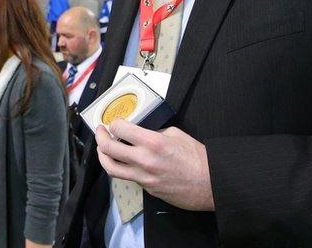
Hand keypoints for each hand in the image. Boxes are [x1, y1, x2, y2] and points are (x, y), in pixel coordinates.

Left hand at [95, 120, 213, 210]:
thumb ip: (154, 132)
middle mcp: (144, 160)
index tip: (114, 122)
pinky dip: (122, 167)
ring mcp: (143, 177)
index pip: (120, 128)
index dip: (114, 123)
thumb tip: (139, 134)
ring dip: (102, 156)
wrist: (210, 184)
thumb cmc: (197, 158)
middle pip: (108, 148)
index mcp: (152, 142)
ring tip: (102, 148)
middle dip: (100, 137)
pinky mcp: (146, 189)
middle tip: (100, 131)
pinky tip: (123, 161)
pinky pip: (128, 177)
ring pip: (111, 168)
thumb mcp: (176, 134)